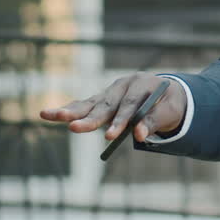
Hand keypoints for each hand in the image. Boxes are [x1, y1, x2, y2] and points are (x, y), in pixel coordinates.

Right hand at [39, 73, 186, 141]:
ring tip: (50, 115)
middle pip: (105, 104)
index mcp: (141, 82)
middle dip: (89, 119)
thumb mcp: (170, 111)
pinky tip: (48, 114)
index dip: (120, 121)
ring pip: (90, 103)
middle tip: (74, 129)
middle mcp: (122, 84)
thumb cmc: (169, 103)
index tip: (110, 137)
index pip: (129, 104)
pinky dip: (69, 111)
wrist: (167, 92)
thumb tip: (139, 135)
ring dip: (70, 112)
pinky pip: (84, 106)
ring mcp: (110, 92)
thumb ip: (154, 121)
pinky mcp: (102, 100)